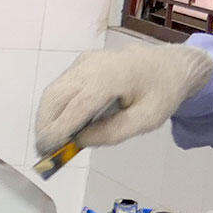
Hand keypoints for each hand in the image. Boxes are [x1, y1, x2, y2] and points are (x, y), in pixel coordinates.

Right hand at [33, 41, 212, 153]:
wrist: (168, 65)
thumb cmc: (161, 93)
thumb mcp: (147, 120)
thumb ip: (113, 132)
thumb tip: (79, 141)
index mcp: (112, 77)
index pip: (77, 106)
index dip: (60, 129)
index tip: (49, 150)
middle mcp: (91, 65)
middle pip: (56, 95)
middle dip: (45, 124)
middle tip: (44, 150)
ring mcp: (83, 62)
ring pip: (54, 90)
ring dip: (47, 117)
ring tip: (50, 141)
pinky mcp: (81, 64)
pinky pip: (61, 86)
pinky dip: (55, 107)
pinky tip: (61, 125)